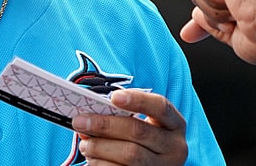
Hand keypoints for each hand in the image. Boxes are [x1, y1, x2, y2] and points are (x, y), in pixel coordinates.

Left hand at [72, 89, 186, 164]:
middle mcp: (175, 147)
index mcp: (175, 125)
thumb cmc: (146, 142)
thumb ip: (123, 117)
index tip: (113, 97)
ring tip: (85, 144)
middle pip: (138, 131)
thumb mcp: (144, 126)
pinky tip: (92, 159)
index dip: (138, 100)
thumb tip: (89, 118)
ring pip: (129, 155)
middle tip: (80, 121)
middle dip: (105, 125)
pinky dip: (101, 164)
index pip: (161, 107)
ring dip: (100, 147)